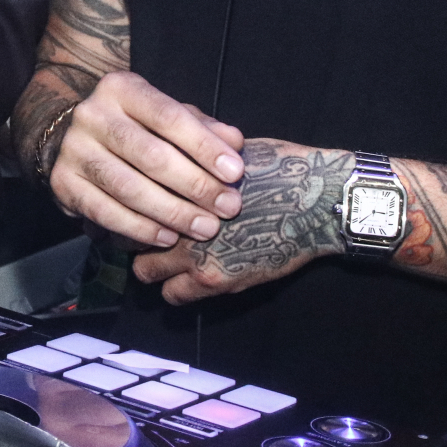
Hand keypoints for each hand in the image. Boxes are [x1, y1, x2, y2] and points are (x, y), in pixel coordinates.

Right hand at [47, 70, 245, 248]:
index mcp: (121, 88)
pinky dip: (139, 228)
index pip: (168, 116)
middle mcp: (91, 114)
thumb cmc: (135, 127)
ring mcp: (73, 149)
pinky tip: (167, 237)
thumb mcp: (167, 116)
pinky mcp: (62, 183)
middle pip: (150, 155)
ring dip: (172, 212)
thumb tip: (235, 142)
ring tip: (205, 228)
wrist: (71, 137)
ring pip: (128, 188)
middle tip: (228, 208)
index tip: (236, 172)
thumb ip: (202, 127)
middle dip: (195, 185)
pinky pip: (105, 212)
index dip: (204, 146)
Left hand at [131, 140, 350, 303]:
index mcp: (182, 187)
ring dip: (156, 266)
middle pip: (131, 235)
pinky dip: (178, 289)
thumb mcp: (228, 150)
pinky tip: (191, 278)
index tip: (138, 205)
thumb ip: (195, 158)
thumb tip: (172, 151)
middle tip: (150, 235)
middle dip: (138, 237)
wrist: (315, 204)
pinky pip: (176, 296)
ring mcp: (196, 255)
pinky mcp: (218, 281)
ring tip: (168, 259)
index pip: (132, 200)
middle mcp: (180, 222)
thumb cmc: (279, 168)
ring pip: (147, 273)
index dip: (133, 204)